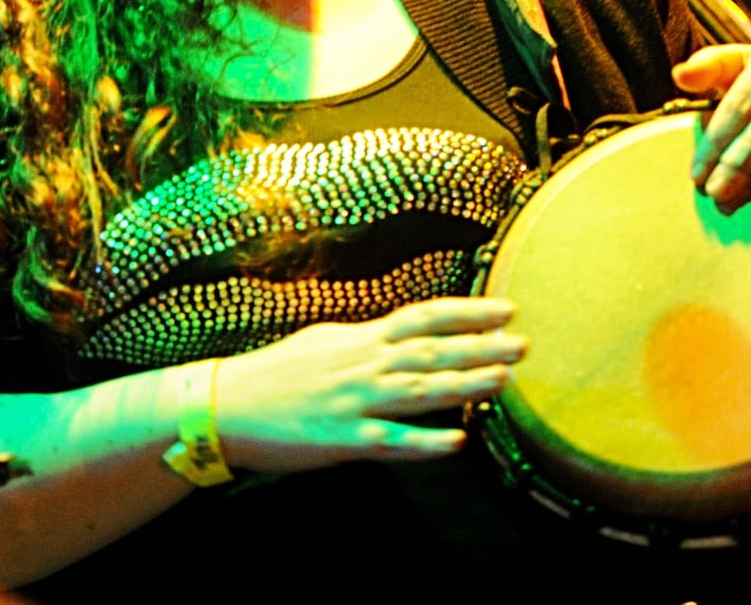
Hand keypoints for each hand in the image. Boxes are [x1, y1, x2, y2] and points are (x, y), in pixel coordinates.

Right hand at [212, 297, 524, 473]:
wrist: (227, 405)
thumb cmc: (277, 374)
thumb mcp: (326, 341)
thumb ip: (368, 339)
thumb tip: (404, 332)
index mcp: (361, 339)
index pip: (424, 317)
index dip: (467, 312)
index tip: (506, 309)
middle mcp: (363, 364)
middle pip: (431, 351)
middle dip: (480, 346)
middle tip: (523, 344)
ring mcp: (355, 402)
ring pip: (418, 390)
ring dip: (465, 385)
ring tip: (504, 380)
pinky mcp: (343, 440)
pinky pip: (390, 441)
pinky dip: (426, 442)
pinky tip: (458, 441)